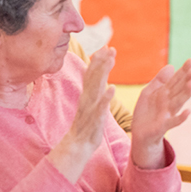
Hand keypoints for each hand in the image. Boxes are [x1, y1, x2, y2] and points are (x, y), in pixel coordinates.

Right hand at [48, 46, 114, 183]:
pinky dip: (106, 97)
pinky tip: (113, 88)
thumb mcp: (91, 104)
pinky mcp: (95, 119)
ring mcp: (90, 108)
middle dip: (102, 61)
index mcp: (88, 94)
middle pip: (94, 76)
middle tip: (110, 47)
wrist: (78, 146)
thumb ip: (94, 89)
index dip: (99, 60)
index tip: (107, 46)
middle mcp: (87, 98)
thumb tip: (98, 76)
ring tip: (110, 60)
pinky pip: (100, 107)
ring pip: (96, 87)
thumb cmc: (87, 124)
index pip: (92, 73)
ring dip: (103, 72)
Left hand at [130, 59, 190, 168]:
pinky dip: (181, 117)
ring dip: (186, 94)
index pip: (176, 80)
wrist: (139, 133)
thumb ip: (159, 80)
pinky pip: (174, 121)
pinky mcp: (163, 125)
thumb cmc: (146, 112)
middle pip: (179, 89)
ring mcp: (167, 113)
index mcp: (165, 93)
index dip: (183, 70)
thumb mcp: (148, 92)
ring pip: (178, 102)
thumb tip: (171, 66)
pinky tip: (188, 111)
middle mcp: (169, 102)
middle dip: (186, 80)